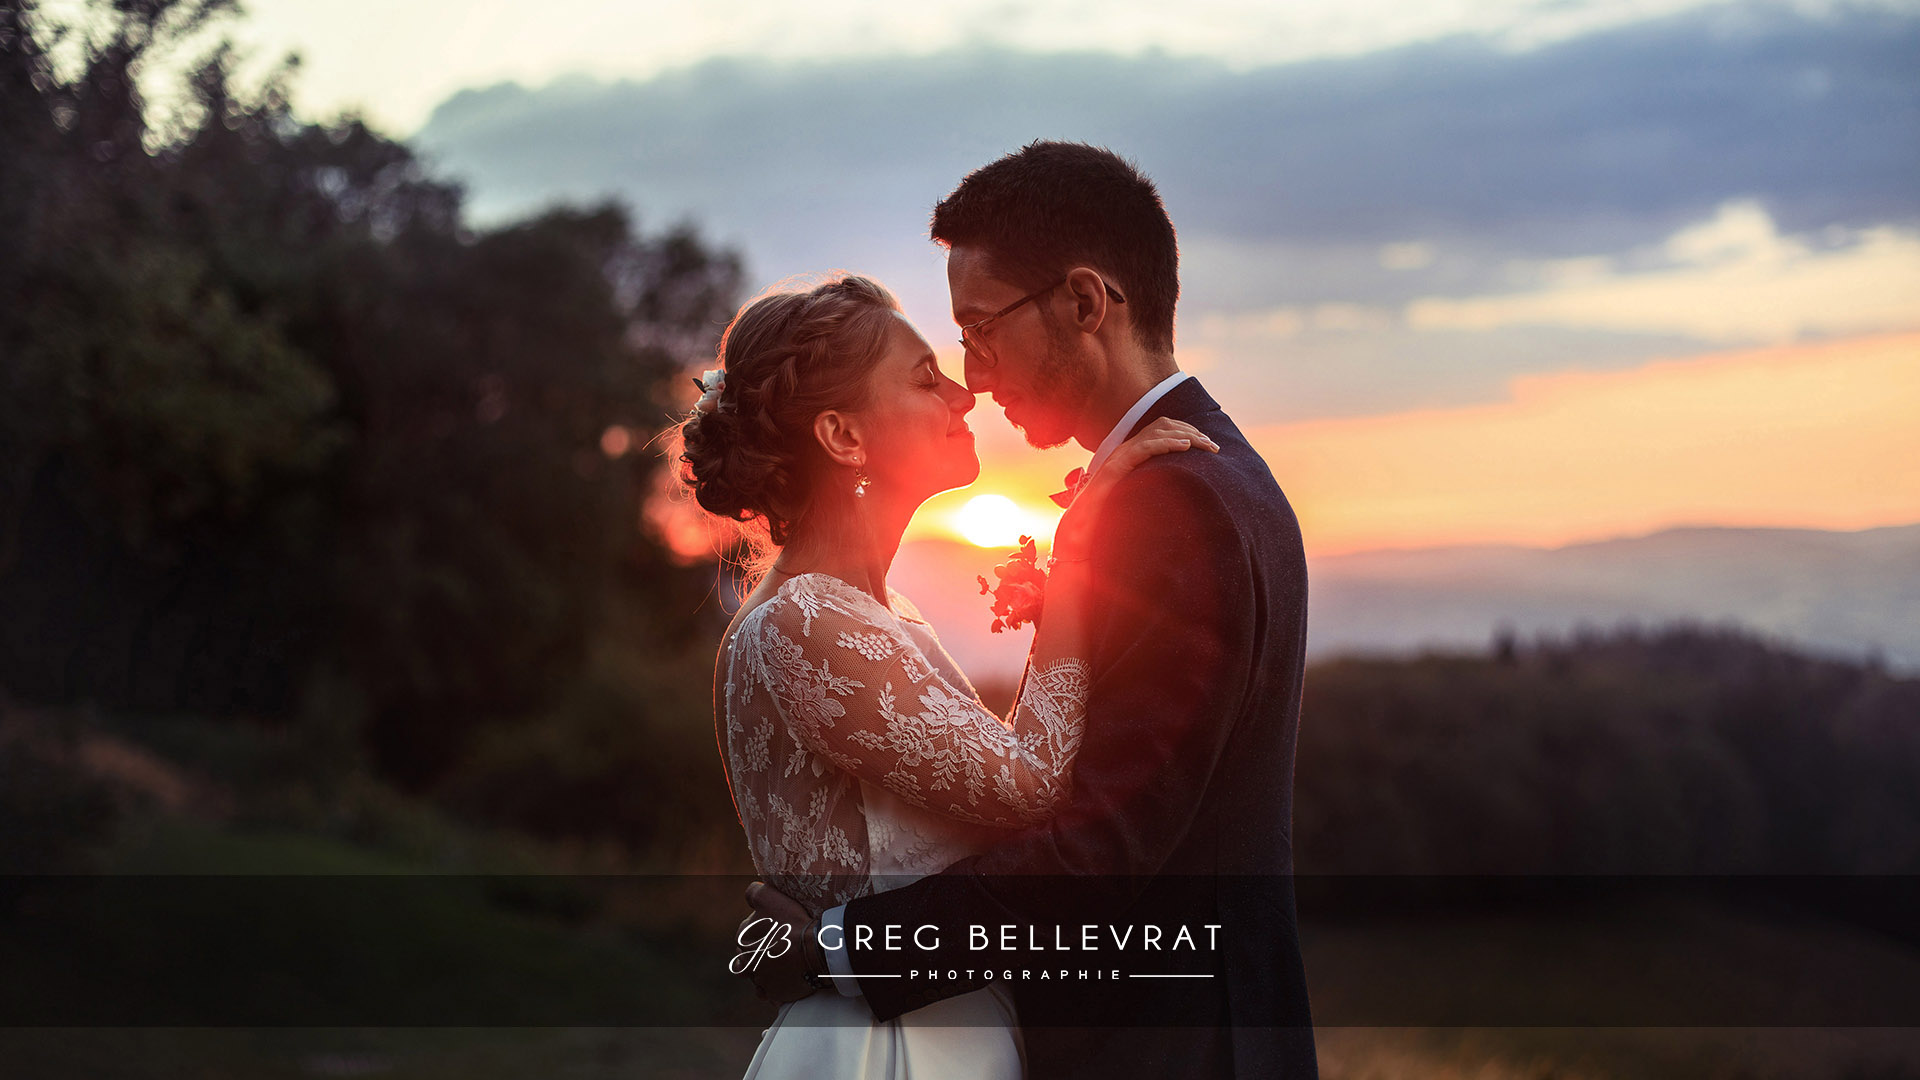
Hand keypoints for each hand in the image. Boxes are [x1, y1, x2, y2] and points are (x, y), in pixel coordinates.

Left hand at [736, 881, 817, 1004]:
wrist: (815, 950)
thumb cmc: (792, 923)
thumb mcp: (769, 897)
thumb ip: (753, 892)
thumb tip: (749, 894)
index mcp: (742, 940)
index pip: (744, 933)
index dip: (757, 929)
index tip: (772, 927)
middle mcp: (747, 963)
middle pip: (746, 957)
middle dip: (755, 953)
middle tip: (772, 947)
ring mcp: (761, 980)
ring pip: (756, 976)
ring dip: (762, 971)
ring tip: (776, 965)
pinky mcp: (775, 993)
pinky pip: (767, 992)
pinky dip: (771, 987)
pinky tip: (779, 980)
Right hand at [1055, 418, 1218, 557]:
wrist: (1082, 528)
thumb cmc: (1109, 517)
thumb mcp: (1138, 498)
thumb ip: (1152, 488)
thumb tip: (1177, 495)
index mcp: (1131, 454)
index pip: (1160, 430)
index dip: (1184, 432)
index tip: (1205, 443)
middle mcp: (1124, 450)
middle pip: (1161, 426)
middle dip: (1190, 431)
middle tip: (1212, 445)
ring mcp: (1119, 456)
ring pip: (1156, 432)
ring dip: (1185, 436)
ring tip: (1205, 444)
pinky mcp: (1117, 466)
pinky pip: (1145, 448)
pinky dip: (1167, 444)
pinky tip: (1184, 447)